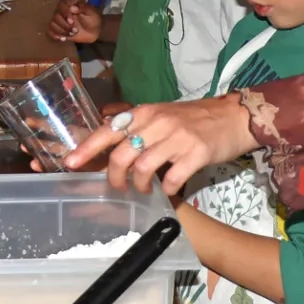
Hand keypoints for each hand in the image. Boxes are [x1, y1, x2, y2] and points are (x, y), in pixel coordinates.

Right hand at [49, 0, 100, 43]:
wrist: (96, 30)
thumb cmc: (94, 18)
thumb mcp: (91, 11)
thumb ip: (83, 7)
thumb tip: (72, 8)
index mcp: (69, 3)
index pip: (61, 5)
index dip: (65, 13)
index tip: (71, 21)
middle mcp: (62, 10)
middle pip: (55, 16)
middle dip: (64, 25)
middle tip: (75, 30)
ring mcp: (59, 20)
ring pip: (52, 24)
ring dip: (61, 31)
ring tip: (72, 34)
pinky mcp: (58, 29)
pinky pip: (50, 31)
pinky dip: (55, 36)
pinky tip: (63, 39)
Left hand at [64, 93, 254, 195]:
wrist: (234, 117)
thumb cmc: (193, 118)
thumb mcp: (160, 115)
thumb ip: (137, 128)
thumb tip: (108, 148)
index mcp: (144, 113)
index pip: (107, 130)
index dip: (86, 148)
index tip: (69, 163)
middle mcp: (157, 123)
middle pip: (121, 154)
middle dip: (113, 177)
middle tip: (116, 187)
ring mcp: (177, 138)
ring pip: (142, 168)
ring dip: (138, 185)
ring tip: (142, 190)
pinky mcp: (196, 154)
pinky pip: (172, 178)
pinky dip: (166, 189)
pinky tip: (168, 190)